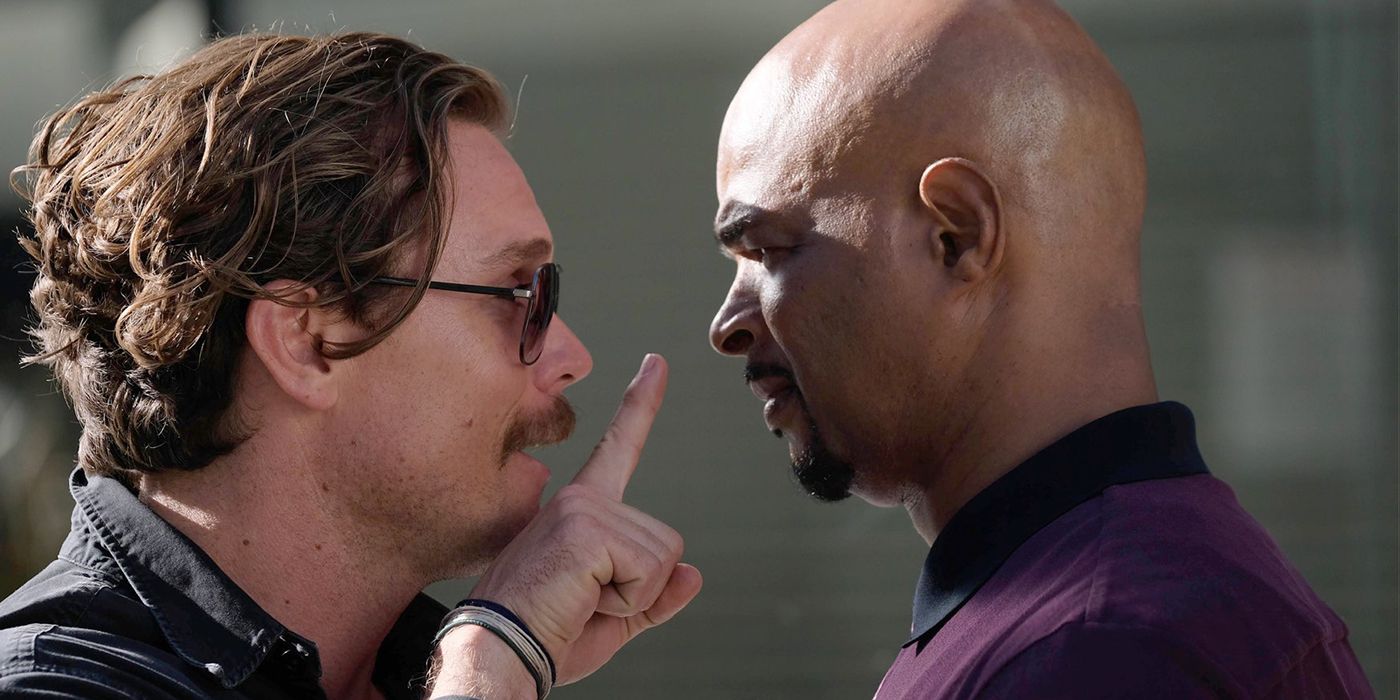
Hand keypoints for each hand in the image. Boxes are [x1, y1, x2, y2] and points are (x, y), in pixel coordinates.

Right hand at [452, 354, 702, 685]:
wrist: (502, 654)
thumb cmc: (546, 635)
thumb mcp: (612, 617)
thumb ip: (655, 596)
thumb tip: (695, 575)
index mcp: (581, 509)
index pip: (619, 448)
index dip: (641, 405)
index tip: (657, 362)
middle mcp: (580, 497)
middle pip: (665, 542)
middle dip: (640, 588)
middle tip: (584, 600)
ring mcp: (581, 507)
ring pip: (662, 557)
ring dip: (631, 595)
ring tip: (579, 599)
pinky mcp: (585, 526)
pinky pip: (649, 571)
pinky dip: (626, 599)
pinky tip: (582, 597)